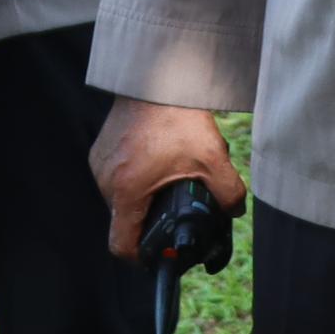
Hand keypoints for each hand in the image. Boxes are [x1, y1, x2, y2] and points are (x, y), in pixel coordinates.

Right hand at [91, 97, 245, 257]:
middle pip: (126, 222)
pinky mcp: (101, 150)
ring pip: (122, 199)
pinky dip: (136, 178)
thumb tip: (233, 212)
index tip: (162, 252)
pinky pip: (117, 178)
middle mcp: (107, 181)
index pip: (122, 246)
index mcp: (129, 191)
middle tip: (178, 205)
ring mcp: (101, 164)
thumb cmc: (178, 116)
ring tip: (170, 178)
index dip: (143, 257)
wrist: (156, 76)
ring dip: (144, 198)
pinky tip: (158, 162)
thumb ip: (229, 194)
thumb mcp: (213, 158)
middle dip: (152, 221)